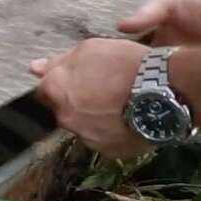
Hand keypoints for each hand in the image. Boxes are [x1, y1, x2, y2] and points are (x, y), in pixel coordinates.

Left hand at [30, 39, 152, 159]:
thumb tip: (35, 68)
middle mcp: (65, 118)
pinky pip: (103, 139)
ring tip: (118, 104)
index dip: (61, 82)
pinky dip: (110, 131)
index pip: (44, 90)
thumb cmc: (127, 65)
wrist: (165, 92)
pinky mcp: (108, 151)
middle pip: (63, 109)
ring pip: (83, 126)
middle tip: (102, 89)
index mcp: (56, 91)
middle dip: (76, 101)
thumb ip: (60, 61)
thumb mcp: (91, 49)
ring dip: (93, 117)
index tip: (78, 79)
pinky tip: (126, 118)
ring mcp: (86, 137)